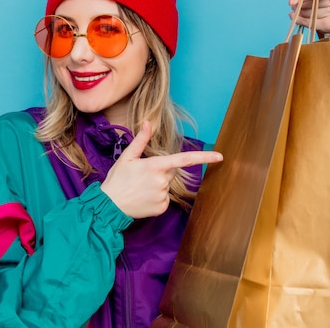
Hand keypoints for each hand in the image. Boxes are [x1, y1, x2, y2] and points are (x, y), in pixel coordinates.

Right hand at [100, 121, 222, 218]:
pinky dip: (157, 197)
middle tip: (142, 175)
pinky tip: (143, 197)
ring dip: (158, 184)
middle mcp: (161, 181)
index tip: (220, 156)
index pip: (184, 160)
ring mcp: (163, 196)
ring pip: (167, 185)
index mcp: (154, 166)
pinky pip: (165, 199)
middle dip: (161, 170)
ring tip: (140, 187)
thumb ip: (141, 140)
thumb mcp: (127, 157)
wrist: (110, 205)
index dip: (204, 158)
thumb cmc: (117, 179)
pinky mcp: (162, 208)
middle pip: (171, 171)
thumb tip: (148, 122)